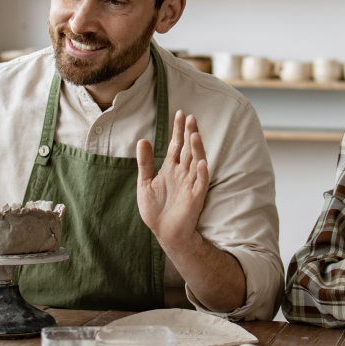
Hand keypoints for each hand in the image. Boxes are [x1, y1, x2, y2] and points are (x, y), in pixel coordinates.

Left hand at [137, 110, 209, 249]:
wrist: (164, 232)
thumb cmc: (155, 209)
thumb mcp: (144, 183)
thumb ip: (144, 162)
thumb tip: (142, 140)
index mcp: (171, 168)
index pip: (176, 145)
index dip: (178, 130)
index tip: (180, 113)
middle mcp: (182, 173)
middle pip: (188, 149)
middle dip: (189, 134)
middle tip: (190, 117)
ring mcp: (190, 184)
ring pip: (196, 162)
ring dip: (197, 149)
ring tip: (195, 134)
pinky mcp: (195, 197)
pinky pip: (200, 183)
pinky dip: (201, 173)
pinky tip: (201, 163)